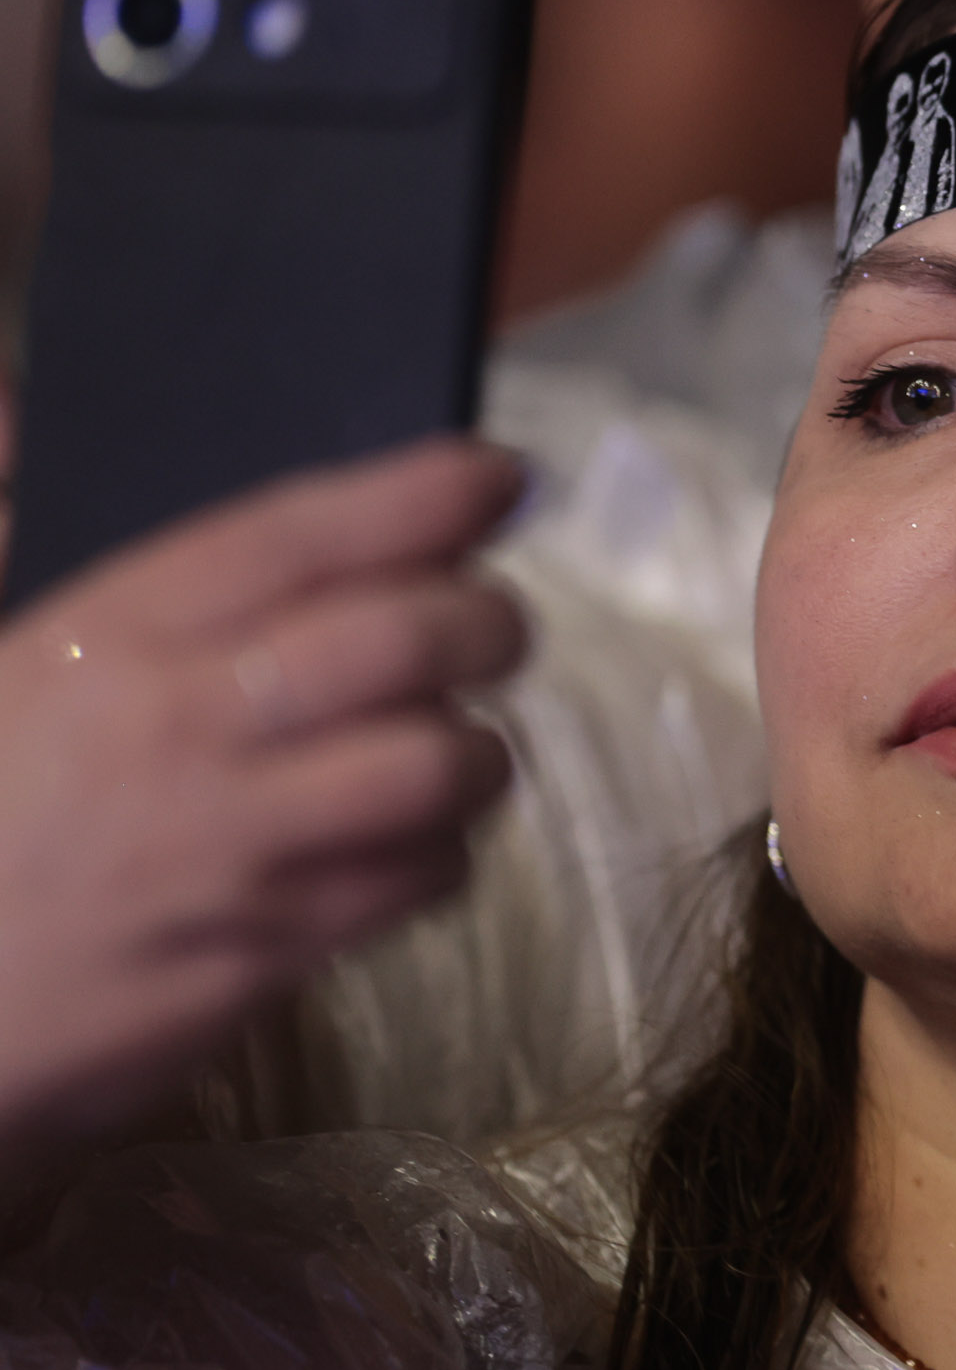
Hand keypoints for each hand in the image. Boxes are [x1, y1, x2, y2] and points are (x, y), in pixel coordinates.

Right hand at [0, 438, 528, 1152]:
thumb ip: (15, 533)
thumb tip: (25, 411)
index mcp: (102, 640)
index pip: (294, 538)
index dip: (414, 497)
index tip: (494, 476)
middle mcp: (181, 736)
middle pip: (403, 642)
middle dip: (485, 619)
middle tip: (492, 625)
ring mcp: (229, 854)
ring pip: (435, 768)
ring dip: (475, 747)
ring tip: (453, 743)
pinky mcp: (260, 958)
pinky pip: (412, 884)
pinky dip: (438, 854)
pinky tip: (409, 841)